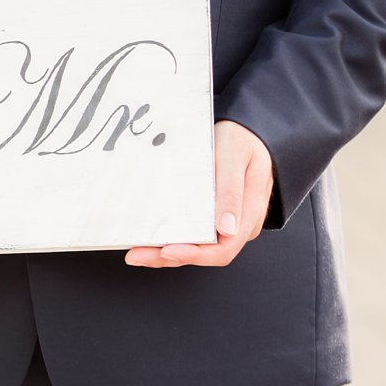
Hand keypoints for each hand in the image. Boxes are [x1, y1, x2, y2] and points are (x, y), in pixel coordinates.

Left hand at [125, 120, 272, 267]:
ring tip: (137, 252)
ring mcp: (226, 221)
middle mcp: (238, 224)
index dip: (194, 255)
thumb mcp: (235, 156)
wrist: (247, 128)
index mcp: (248, 214)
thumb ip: (231, 192)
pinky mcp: (212, 214)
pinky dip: (171, 238)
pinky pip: (193, 233)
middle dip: (169, 258)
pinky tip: (150, 238)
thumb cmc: (242, 139)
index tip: (166, 251)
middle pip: (205, 253)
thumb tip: (227, 230)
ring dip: (165, 253)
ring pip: (196, 247)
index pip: (222, 249)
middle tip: (136, 255)